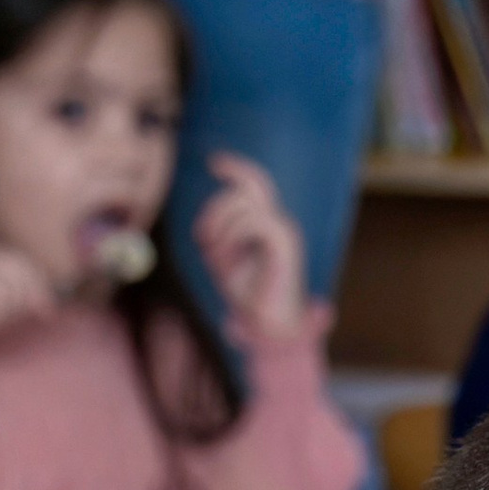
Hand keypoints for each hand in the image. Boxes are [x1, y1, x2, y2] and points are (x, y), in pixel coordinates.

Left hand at [193, 153, 309, 343]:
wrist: (271, 326)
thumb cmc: (247, 296)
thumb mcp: (224, 260)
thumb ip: (218, 236)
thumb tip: (206, 228)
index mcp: (265, 223)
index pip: (254, 183)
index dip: (235, 167)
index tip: (213, 163)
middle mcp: (278, 222)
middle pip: (244, 189)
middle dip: (214, 210)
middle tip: (202, 241)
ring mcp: (284, 230)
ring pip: (245, 204)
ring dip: (220, 227)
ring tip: (214, 256)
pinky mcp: (286, 242)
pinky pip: (255, 222)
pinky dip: (232, 236)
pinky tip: (225, 258)